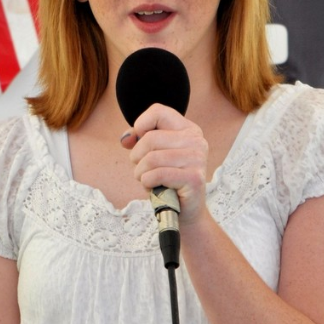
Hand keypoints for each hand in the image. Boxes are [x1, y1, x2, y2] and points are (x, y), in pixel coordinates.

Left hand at [120, 103, 208, 223]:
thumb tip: (126, 139)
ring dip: (141, 173)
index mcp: (188, 129)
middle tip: (141, 170)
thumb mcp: (153, 155)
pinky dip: (147, 183)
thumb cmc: (167, 181)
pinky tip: (154, 188)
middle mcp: (196, 140)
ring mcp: (197, 159)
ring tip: (148, 180)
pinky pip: (156, 175)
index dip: (140, 125)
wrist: (185, 211)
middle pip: (150, 139)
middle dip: (136, 158)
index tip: (138, 142)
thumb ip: (139, 141)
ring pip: (151, 158)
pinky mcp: (193, 178)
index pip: (158, 112)